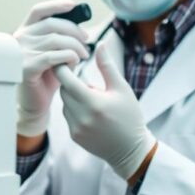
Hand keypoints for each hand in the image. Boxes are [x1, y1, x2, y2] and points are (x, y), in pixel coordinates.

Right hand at [15, 0, 89, 136]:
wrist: (35, 102)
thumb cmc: (46, 76)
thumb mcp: (54, 52)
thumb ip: (60, 38)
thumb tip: (80, 26)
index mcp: (25, 31)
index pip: (38, 11)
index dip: (56, 5)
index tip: (73, 5)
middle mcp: (20, 39)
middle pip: (52, 24)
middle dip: (74, 30)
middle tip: (86, 40)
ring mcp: (21, 53)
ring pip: (55, 40)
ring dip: (75, 46)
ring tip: (83, 55)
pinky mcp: (26, 67)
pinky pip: (52, 56)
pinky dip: (67, 57)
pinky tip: (74, 62)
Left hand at [57, 42, 156, 179]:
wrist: (130, 150)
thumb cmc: (129, 116)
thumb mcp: (121, 89)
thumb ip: (107, 66)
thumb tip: (100, 43)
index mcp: (93, 103)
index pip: (66, 79)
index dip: (63, 68)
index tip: (68, 61)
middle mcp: (81, 117)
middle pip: (64, 90)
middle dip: (72, 83)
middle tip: (86, 81)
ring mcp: (75, 128)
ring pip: (64, 103)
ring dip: (73, 97)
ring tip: (92, 99)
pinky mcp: (74, 136)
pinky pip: (67, 116)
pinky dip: (74, 110)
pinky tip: (91, 113)